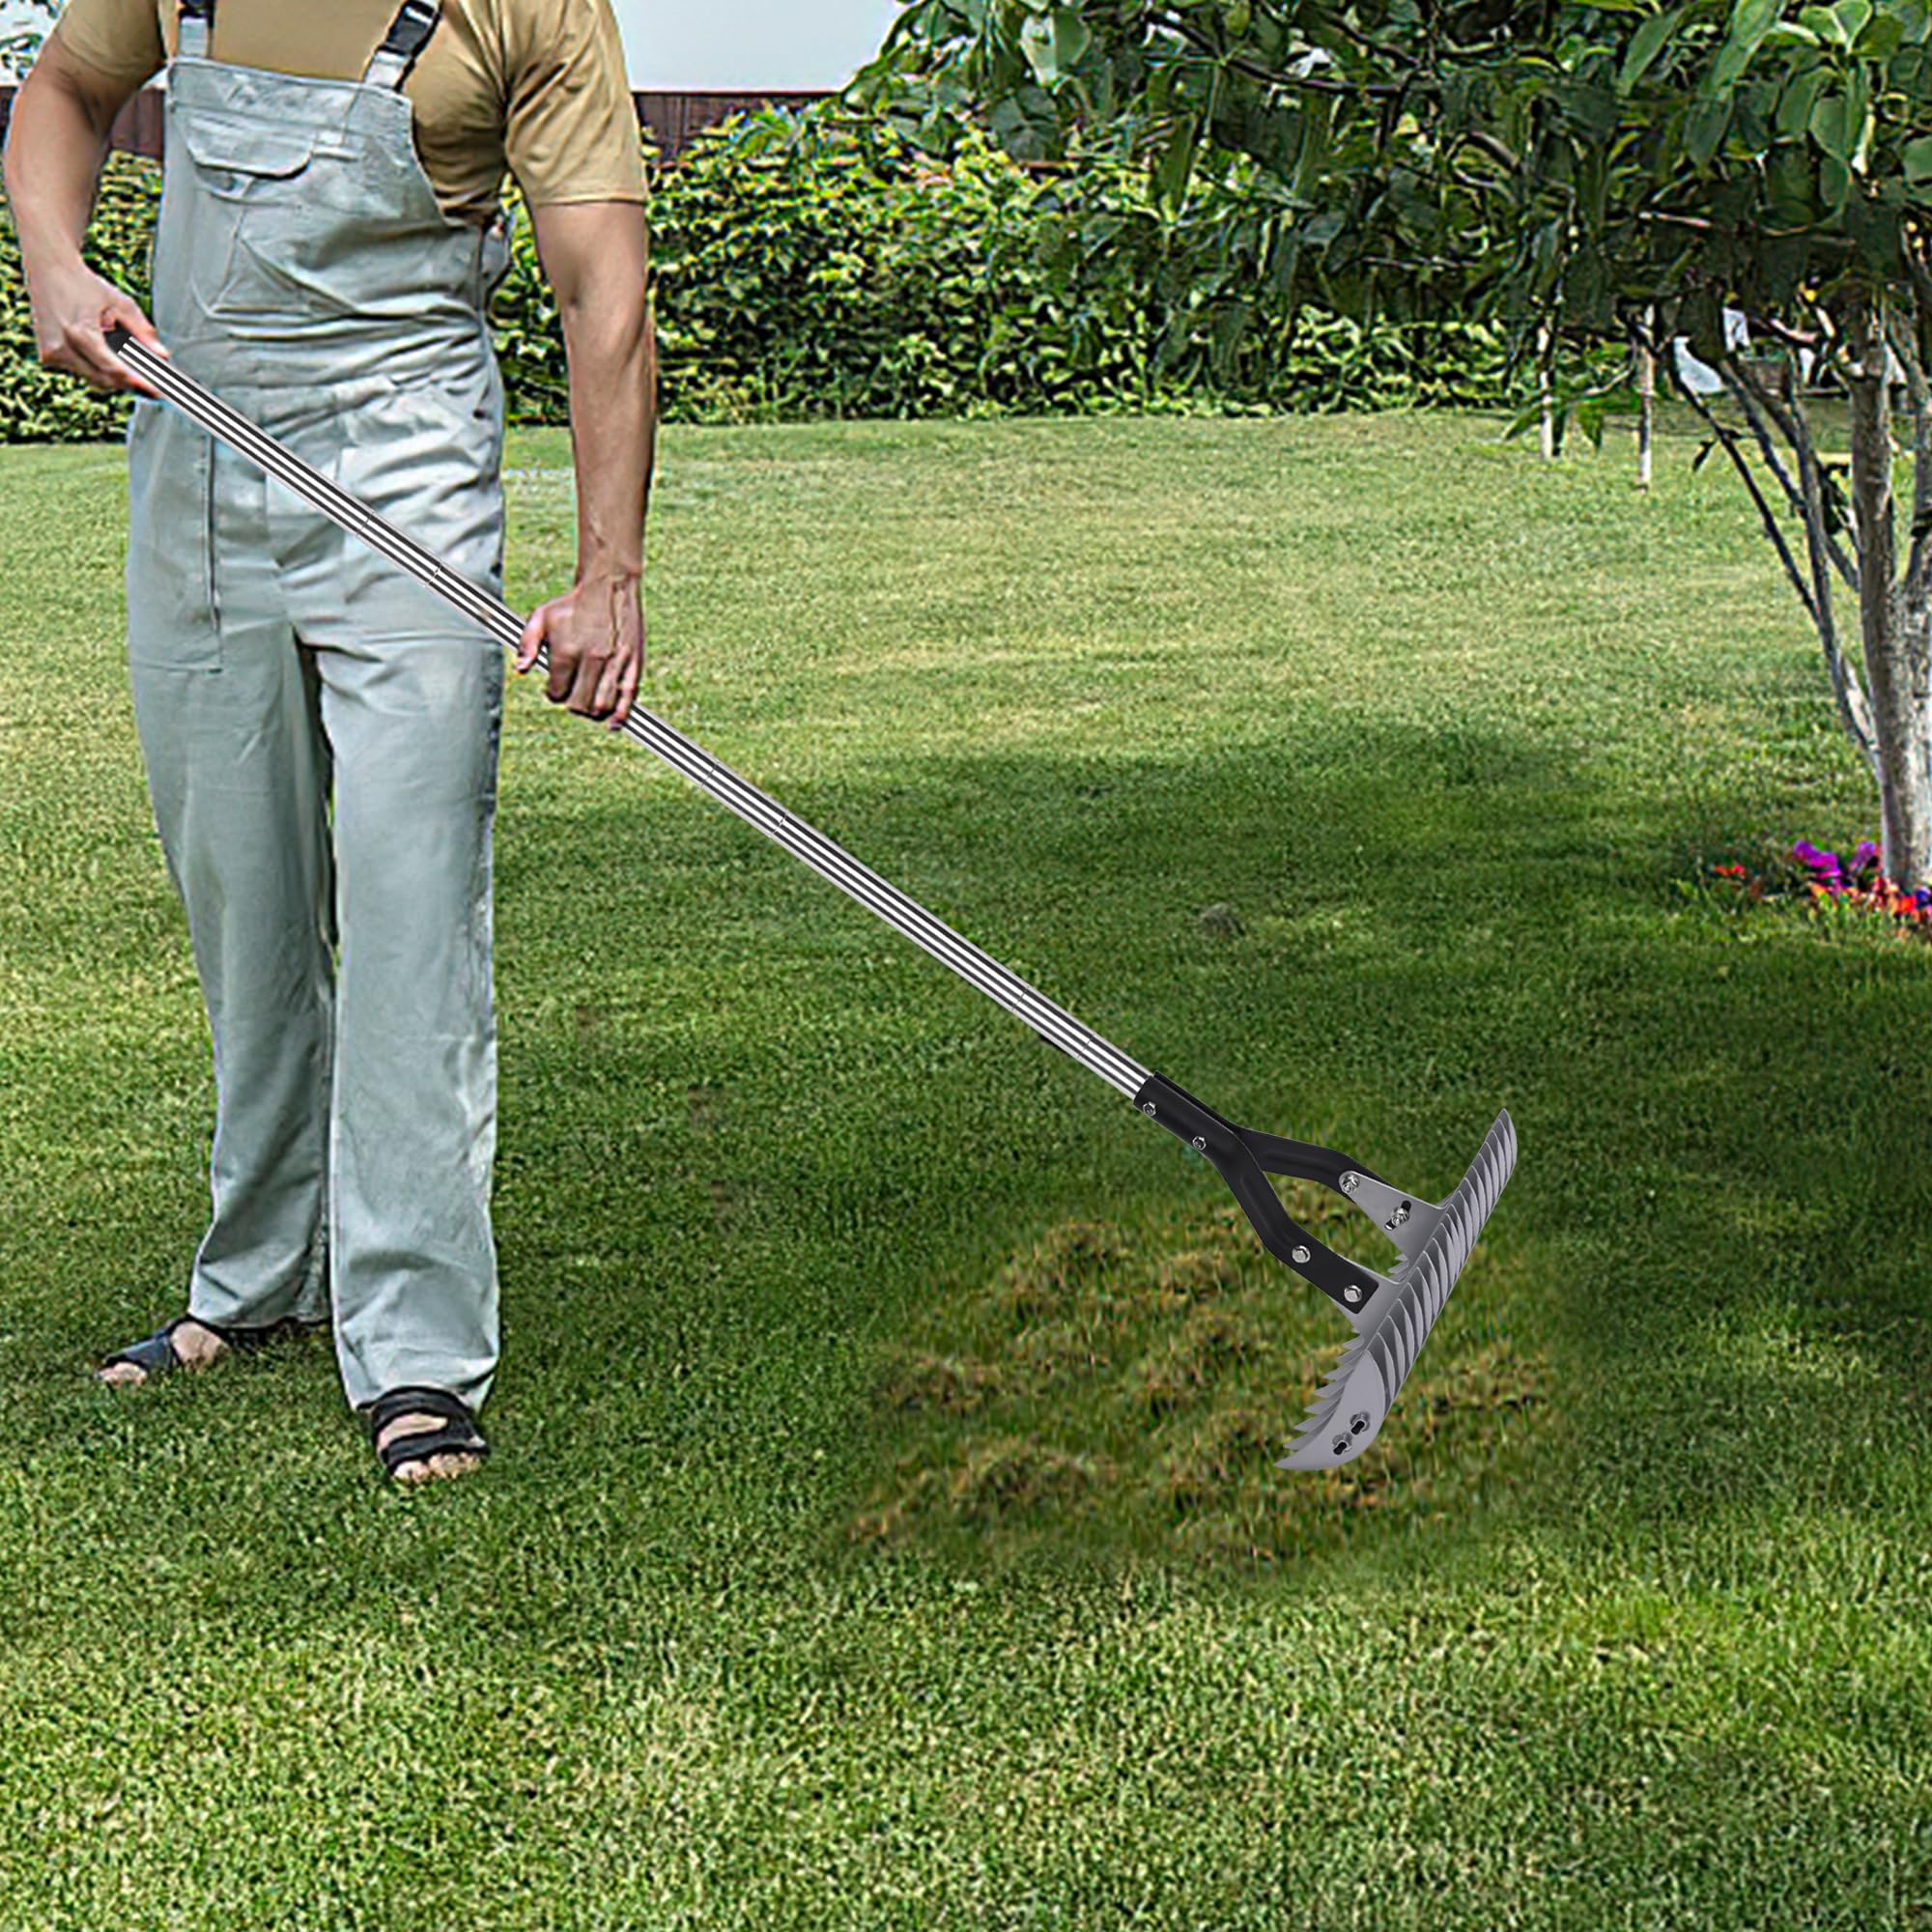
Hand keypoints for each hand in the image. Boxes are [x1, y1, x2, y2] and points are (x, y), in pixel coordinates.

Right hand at [30, 262, 167, 397]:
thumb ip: (142, 331)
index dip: (135, 382)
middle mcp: (61, 346)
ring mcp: (51, 353)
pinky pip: (81, 370)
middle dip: (130, 383)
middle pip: (104, 379)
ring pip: (93, 378)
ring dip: (114, 376)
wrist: (49, 270)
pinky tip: (108, 355)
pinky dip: (97, 367)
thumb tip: (164, 357)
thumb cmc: (86, 285)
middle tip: (155, 389)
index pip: (111, 368)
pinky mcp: (48, 356)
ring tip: (137, 372)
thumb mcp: (120, 303)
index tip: (157, 391)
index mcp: (79, 332)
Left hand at [513, 569, 645, 730]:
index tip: (556, 689)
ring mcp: (614, 663)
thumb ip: (526, 644)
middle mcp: (591, 660)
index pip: (557, 693)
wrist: (609, 586)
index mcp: (566, 652)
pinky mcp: (632, 664)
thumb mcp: (541, 618)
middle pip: (578, 705)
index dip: (554, 694)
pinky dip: (620, 715)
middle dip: (572, 705)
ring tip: (588, 705)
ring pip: (601, 706)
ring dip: (593, 712)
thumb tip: (520, 670)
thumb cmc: (572, 603)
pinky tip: (613, 723)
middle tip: (572, 695)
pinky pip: (627, 698)